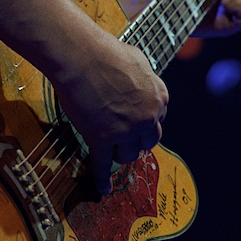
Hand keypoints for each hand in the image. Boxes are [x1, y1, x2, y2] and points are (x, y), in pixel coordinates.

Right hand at [49, 32, 168, 194]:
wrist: (81, 56)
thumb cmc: (106, 52)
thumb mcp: (139, 62)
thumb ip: (146, 80)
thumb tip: (145, 87)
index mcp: (159, 99)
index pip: (158, 120)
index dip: (144, 121)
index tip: (135, 123)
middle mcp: (147, 118)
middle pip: (147, 142)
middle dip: (136, 140)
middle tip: (123, 137)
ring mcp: (124, 131)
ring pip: (127, 155)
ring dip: (119, 152)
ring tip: (108, 147)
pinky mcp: (101, 139)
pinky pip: (102, 165)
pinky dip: (103, 179)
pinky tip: (104, 189)